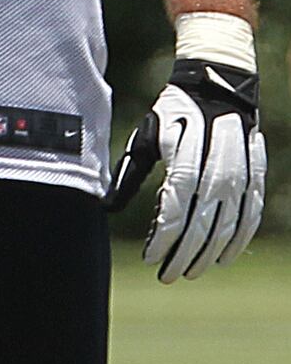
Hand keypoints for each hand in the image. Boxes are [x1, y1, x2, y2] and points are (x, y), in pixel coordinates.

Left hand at [107, 59, 266, 279]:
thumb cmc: (173, 115)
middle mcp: (218, 171)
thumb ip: (130, 174)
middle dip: (183, 255)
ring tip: (189, 271)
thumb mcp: (146, 138)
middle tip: (166, 275)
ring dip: (208, 254)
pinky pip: (249, 218)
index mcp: (186, 158)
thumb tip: (107, 207)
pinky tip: (222, 258)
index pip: (174, 211)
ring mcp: (241, 176)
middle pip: (201, 225)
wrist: (218, 88)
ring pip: (227, 227)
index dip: (162, 240)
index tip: (149, 258)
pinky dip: (237, 241)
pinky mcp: (255, 180)